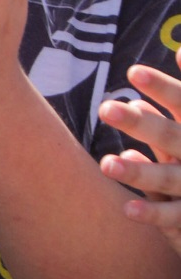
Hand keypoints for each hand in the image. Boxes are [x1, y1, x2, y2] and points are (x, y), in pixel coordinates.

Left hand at [98, 64, 180, 255]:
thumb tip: (170, 61)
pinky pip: (174, 216)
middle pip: (171, 136)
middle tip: (105, 109)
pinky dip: (153, 212)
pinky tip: (128, 208)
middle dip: (141, 124)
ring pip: (169, 178)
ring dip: (138, 172)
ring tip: (106, 164)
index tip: (132, 72)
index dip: (162, 87)